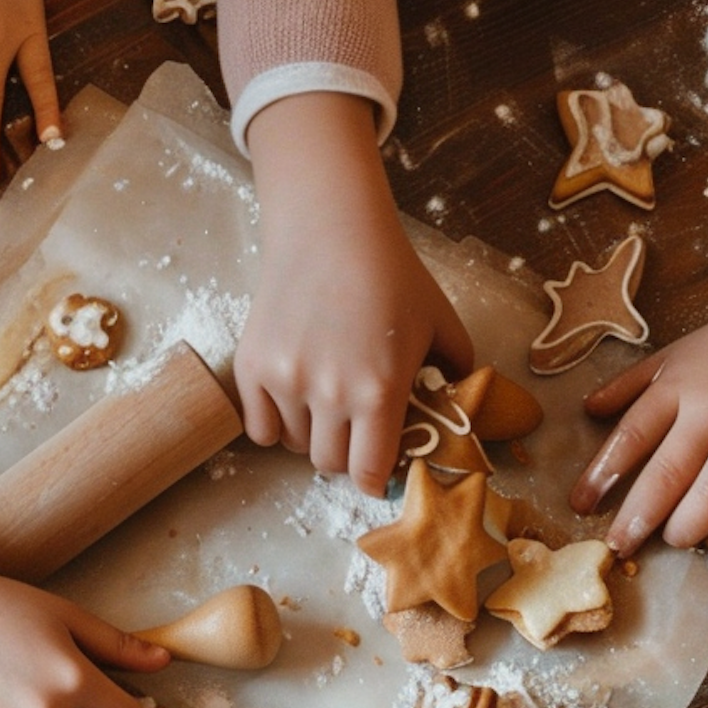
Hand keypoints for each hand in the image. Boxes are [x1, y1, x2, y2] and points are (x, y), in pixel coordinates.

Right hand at [241, 93, 472, 496]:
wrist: (329, 228)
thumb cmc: (390, 273)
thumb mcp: (440, 320)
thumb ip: (455, 371)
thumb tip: (454, 409)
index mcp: (379, 390)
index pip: (369, 472)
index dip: (375, 479)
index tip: (376, 474)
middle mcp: (329, 394)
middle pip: (330, 464)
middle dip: (345, 454)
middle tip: (353, 428)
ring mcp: (286, 382)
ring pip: (296, 446)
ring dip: (312, 435)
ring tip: (324, 401)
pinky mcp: (252, 368)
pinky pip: (260, 429)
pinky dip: (275, 424)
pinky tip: (292, 398)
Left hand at [568, 291, 707, 554]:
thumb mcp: (672, 355)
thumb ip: (629, 385)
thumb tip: (588, 412)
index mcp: (678, 386)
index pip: (630, 438)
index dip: (601, 477)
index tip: (581, 506)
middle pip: (666, 479)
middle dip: (636, 521)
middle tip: (620, 545)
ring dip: (682, 532)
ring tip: (671, 538)